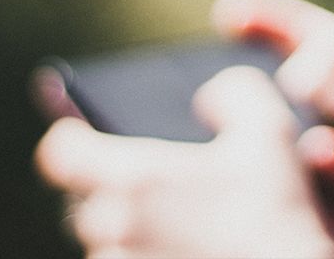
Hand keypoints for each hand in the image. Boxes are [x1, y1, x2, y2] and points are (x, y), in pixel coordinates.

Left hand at [35, 65, 333, 258]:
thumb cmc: (275, 220)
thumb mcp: (271, 133)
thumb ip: (234, 91)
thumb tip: (207, 98)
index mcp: (133, 181)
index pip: (59, 152)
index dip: (74, 139)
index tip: (91, 139)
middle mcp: (112, 233)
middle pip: (85, 203)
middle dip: (117, 195)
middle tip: (166, 194)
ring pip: (107, 245)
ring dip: (134, 235)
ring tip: (185, 232)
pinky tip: (191, 254)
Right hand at [213, 0, 333, 204]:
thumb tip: (289, 79)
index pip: (298, 30)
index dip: (263, 19)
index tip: (226, 10)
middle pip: (284, 80)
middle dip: (249, 74)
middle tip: (214, 77)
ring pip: (292, 134)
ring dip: (274, 127)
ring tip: (277, 107)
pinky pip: (322, 172)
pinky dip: (318, 158)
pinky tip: (324, 145)